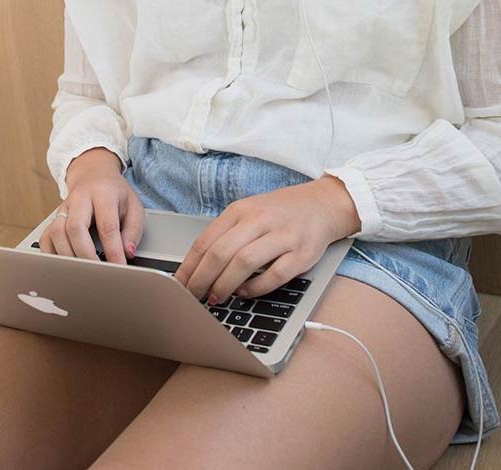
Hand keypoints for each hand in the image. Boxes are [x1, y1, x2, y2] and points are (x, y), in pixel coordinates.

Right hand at [39, 147, 143, 263]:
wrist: (92, 173)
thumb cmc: (114, 192)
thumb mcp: (134, 205)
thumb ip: (133, 230)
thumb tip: (127, 253)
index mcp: (103, 193)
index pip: (107, 225)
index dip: (113, 250)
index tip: (119, 268)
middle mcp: (80, 198)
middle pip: (75, 228)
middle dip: (86, 255)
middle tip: (97, 273)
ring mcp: (63, 207)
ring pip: (56, 232)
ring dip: (68, 256)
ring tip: (82, 270)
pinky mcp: (54, 217)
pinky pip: (46, 237)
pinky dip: (53, 253)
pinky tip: (65, 263)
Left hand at [175, 176, 361, 302]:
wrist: (323, 203)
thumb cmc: (279, 212)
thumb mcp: (248, 213)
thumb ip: (226, 234)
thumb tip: (198, 266)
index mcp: (240, 210)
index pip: (206, 240)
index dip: (189, 266)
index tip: (178, 284)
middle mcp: (259, 220)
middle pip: (221, 252)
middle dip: (202, 278)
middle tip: (193, 296)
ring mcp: (281, 236)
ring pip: (244, 263)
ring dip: (225, 284)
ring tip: (215, 297)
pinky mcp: (302, 254)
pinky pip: (275, 275)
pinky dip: (256, 288)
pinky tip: (245, 293)